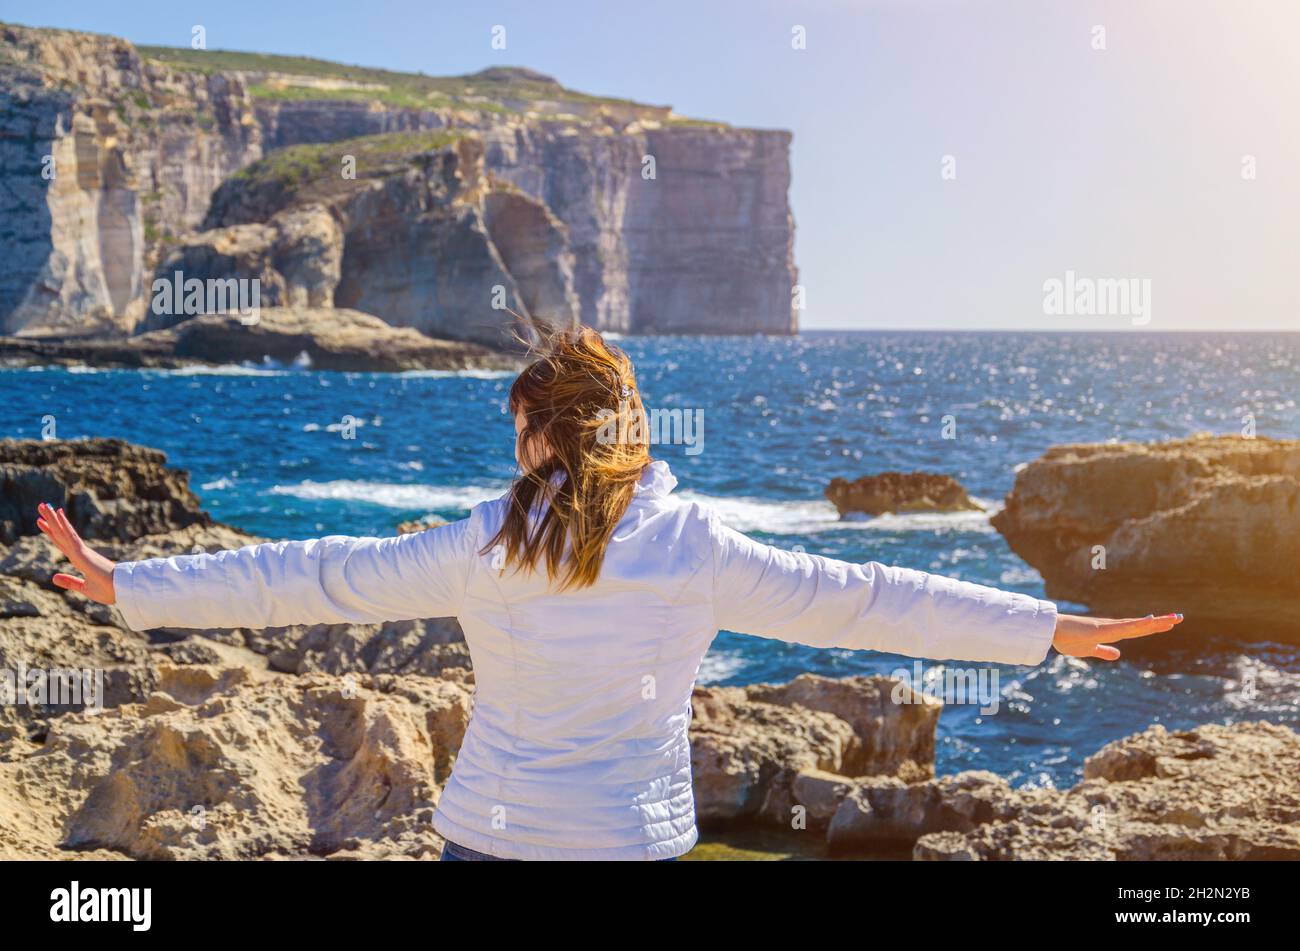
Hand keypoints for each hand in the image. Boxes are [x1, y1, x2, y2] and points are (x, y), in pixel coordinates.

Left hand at [36, 502, 116, 604]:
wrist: (123, 591)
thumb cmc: (109, 590)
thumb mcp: (85, 588)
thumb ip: (70, 582)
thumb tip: (53, 577)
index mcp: (80, 560)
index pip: (62, 543)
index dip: (51, 532)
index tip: (42, 522)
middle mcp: (80, 552)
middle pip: (61, 534)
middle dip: (50, 520)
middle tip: (41, 506)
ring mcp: (82, 551)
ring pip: (64, 532)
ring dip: (54, 518)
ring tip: (43, 505)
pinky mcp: (84, 553)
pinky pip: (71, 537)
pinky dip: (64, 525)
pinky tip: (59, 515)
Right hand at [1052, 612, 1181, 660]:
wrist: (1052, 632)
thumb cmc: (1067, 640)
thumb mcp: (1090, 650)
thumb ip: (1104, 651)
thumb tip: (1118, 655)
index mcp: (1111, 633)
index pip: (1136, 630)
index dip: (1152, 627)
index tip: (1167, 624)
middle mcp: (1114, 627)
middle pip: (1142, 625)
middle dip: (1160, 622)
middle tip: (1179, 617)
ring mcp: (1110, 627)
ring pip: (1138, 624)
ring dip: (1156, 622)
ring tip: (1174, 618)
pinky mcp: (1104, 628)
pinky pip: (1126, 627)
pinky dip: (1140, 624)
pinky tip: (1151, 621)